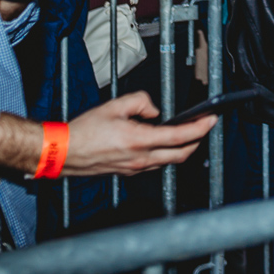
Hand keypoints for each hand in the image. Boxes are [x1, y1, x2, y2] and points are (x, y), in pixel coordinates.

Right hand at [63, 93, 216, 176]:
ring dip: (183, 148)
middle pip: (181, 154)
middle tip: (205, 126)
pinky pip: (155, 164)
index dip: (200, 128)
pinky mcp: (128, 171)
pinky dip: (166, 154)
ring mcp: (135, 168)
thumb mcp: (114, 105)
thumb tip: (155, 110)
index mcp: (139, 140)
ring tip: (188, 133)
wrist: (63, 153)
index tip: (211, 119)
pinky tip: (163, 143)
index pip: (179, 137)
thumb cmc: (84, 131)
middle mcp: (140, 159)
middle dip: (198, 140)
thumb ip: (140, 102)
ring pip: (169, 161)